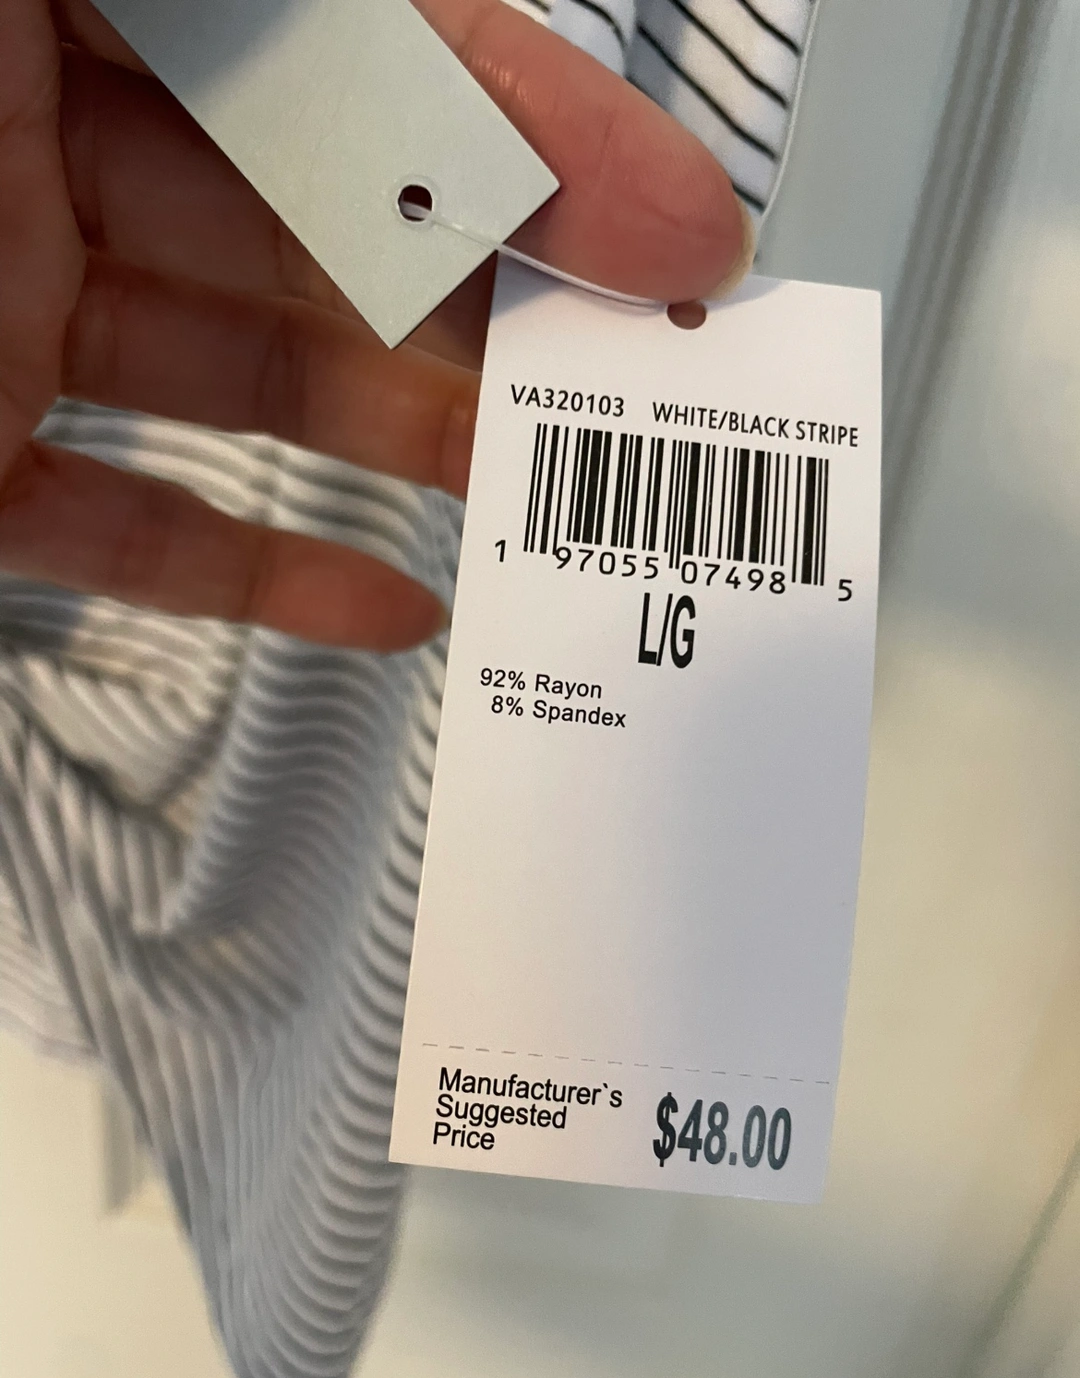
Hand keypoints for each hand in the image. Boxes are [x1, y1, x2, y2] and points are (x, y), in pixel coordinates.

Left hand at [0, 0, 747, 649]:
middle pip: (335, 235)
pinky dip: (262, 578)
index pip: (366, 58)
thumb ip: (279, 19)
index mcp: (86, 3)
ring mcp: (11, 320)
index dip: (540, 142)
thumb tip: (468, 73)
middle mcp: (45, 155)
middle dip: (503, 308)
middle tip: (636, 376)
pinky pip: (130, 533)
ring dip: (416, 444)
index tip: (676, 236)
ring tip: (548, 492)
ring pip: (254, 387)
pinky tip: (384, 601)